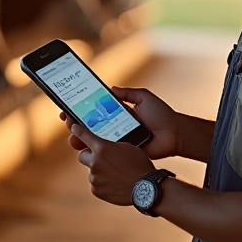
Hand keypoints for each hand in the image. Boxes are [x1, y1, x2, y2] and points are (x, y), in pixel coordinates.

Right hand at [59, 87, 180, 159]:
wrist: (174, 134)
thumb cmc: (161, 115)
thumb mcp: (144, 98)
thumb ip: (128, 93)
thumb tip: (110, 88)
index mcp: (118, 113)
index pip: (94, 111)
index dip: (80, 110)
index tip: (67, 108)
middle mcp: (115, 127)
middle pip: (90, 127)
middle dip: (75, 125)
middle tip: (67, 122)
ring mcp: (117, 141)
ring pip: (94, 141)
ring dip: (80, 139)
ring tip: (73, 138)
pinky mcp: (122, 153)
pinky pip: (106, 153)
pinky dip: (94, 152)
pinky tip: (84, 149)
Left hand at [67, 118, 155, 205]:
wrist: (145, 188)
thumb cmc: (139, 165)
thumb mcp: (127, 148)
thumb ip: (111, 146)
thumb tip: (103, 148)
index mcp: (102, 148)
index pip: (84, 135)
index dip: (77, 130)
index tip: (73, 127)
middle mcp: (95, 162)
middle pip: (82, 156)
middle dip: (90, 156)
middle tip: (101, 159)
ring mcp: (94, 177)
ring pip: (92, 171)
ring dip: (100, 172)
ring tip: (116, 175)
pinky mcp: (96, 190)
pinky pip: (96, 184)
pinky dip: (103, 184)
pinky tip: (116, 184)